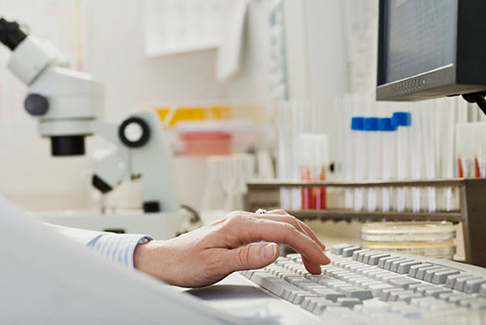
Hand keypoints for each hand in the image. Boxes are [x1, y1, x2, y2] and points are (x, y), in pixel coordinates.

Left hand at [132, 209, 329, 287]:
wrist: (164, 260)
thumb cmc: (185, 263)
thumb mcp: (216, 265)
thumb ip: (247, 257)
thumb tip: (275, 249)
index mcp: (237, 225)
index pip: (282, 231)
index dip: (305, 246)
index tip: (319, 260)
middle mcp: (239, 219)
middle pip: (285, 222)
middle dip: (308, 241)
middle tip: (321, 262)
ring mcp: (238, 223)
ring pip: (278, 222)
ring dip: (299, 236)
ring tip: (312, 256)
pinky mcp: (236, 230)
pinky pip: (269, 227)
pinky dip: (286, 235)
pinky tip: (290, 246)